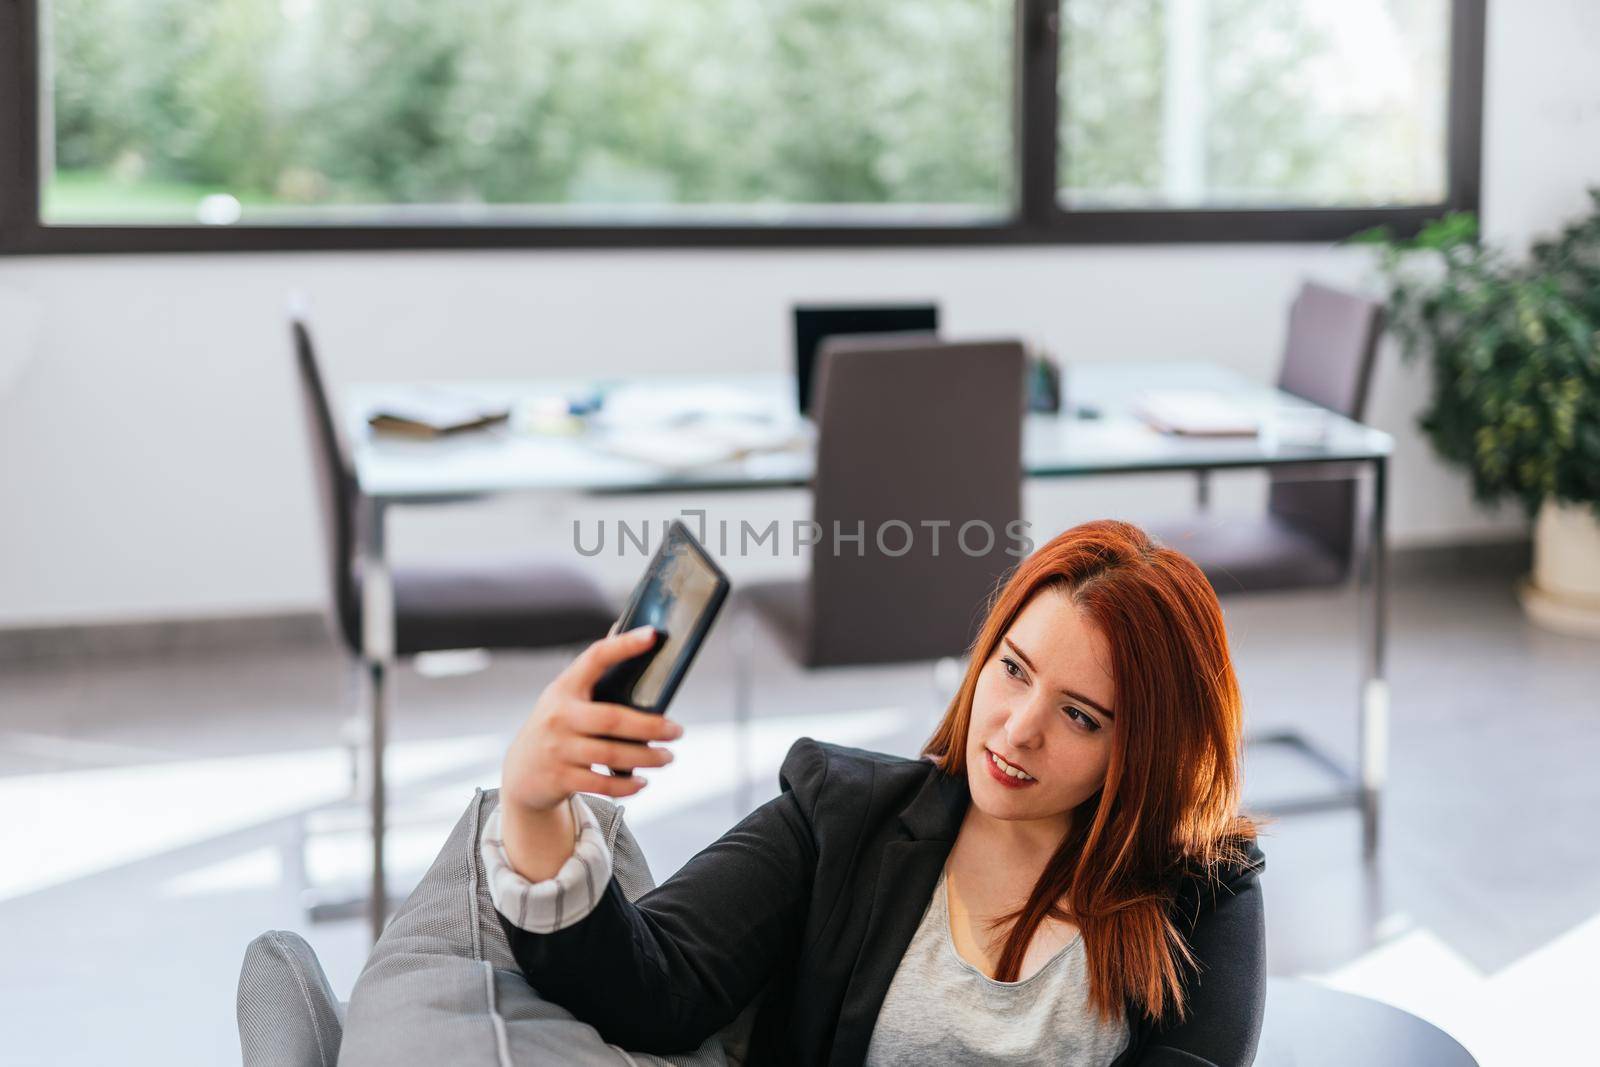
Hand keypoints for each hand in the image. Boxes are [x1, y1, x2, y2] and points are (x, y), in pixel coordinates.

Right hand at [500, 624, 683, 813]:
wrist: (520, 773)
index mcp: (565, 687)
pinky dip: (627, 785)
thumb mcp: (566, 697)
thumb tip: (621, 626)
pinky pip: (602, 783)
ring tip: (668, 757)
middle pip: (613, 719)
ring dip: (647, 758)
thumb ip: (593, 671)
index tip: (653, 635)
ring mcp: (556, 749)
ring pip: (611, 755)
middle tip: (678, 731)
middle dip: (651, 726)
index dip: (624, 645)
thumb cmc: (556, 726)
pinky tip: (643, 782)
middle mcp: (558, 716)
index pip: (595, 658)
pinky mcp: (559, 778)